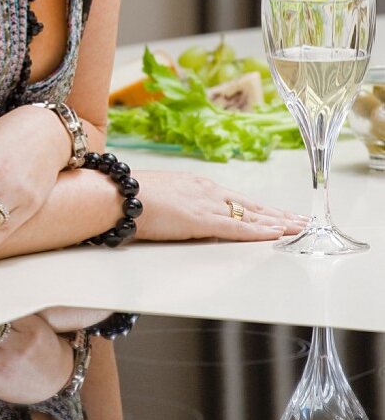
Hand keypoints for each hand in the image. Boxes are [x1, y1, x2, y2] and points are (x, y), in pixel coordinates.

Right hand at [134, 170, 307, 240]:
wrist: (118, 194)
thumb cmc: (131, 196)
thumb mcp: (160, 197)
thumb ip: (177, 205)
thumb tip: (180, 213)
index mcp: (197, 186)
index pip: (237, 199)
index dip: (260, 208)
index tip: (278, 213)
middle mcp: (207, 192)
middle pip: (251, 206)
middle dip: (277, 214)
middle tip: (301, 220)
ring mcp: (206, 205)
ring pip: (250, 216)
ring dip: (277, 223)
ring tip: (300, 228)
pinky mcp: (202, 221)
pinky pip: (237, 228)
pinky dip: (259, 232)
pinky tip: (276, 234)